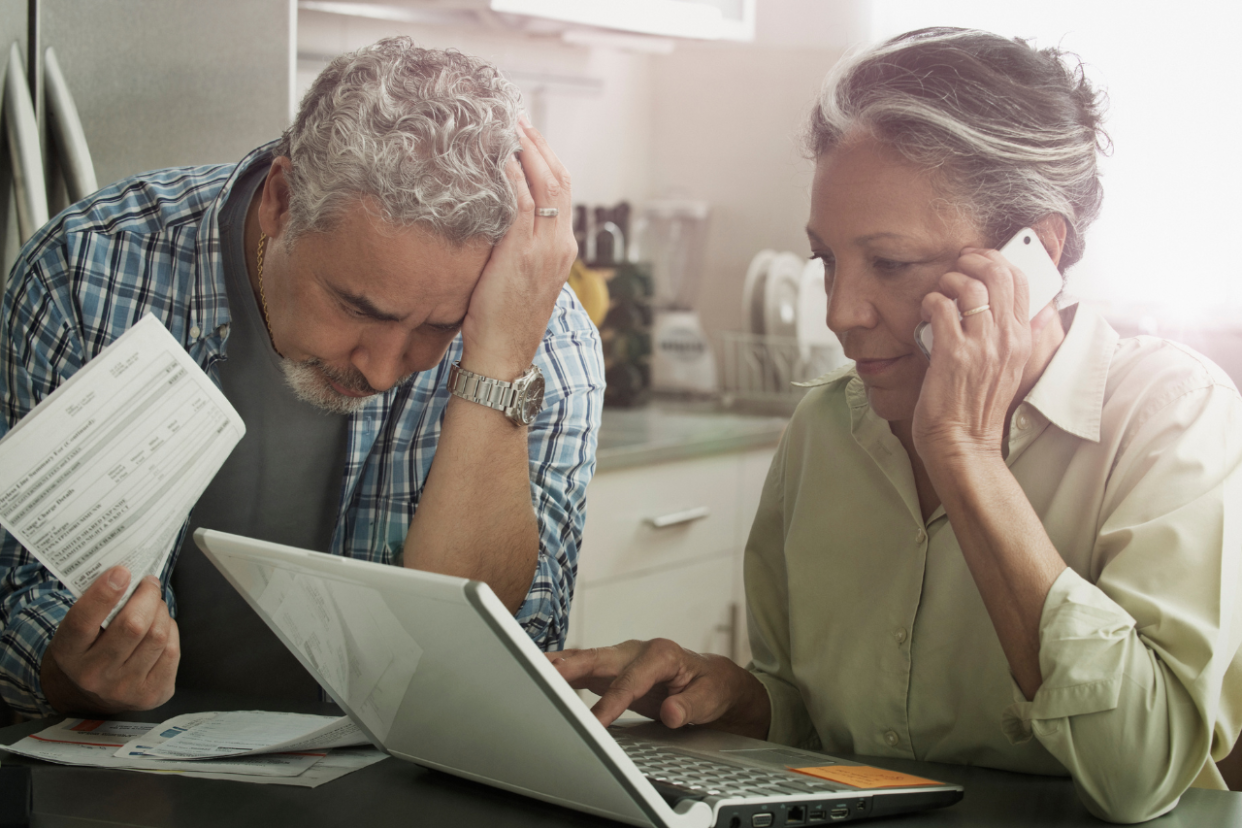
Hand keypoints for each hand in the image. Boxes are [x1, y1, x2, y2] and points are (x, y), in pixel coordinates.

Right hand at [41, 566, 178, 714]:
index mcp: (69, 653)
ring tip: (154, 605)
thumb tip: (129, 574)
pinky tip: (161, 627)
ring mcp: (124, 688)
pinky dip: (171, 631)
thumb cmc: (88, 650)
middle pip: (133, 626)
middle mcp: (94, 675)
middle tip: (149, 583)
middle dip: (147, 596)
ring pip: (157, 635)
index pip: (83, 621)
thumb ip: (97, 606)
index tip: (122, 571)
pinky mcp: (152, 695)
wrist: (89, 696)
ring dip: (161, 612)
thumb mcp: (78, 630)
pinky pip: (172, 651)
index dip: (104, 593)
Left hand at [459, 117, 576, 380]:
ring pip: (544, 184)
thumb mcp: (518, 281)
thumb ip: (516, 250)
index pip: (562, 192)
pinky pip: (521, 202)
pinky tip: (497, 156)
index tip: (526, 136)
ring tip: (506, 125)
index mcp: (562, 250)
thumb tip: (494, 223)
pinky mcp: (523, 253)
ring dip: (525, 150)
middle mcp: (560, 245)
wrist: (503, 356)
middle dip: (538, 144)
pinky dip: (511, 175)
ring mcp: (545, 248)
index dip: (546, 159)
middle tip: (516, 117)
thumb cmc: (503, 324)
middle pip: (559, 179)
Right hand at [547, 639, 770, 738]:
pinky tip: (539, 673)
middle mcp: (637, 650)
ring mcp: (621, 657)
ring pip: (585, 659)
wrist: (711, 681)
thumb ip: (691, 706)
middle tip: (544, 674)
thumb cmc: (710, 687)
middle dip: (570, 666)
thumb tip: (673, 712)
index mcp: (662, 654)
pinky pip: (582, 668)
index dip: (612, 701)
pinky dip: (560, 670)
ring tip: (527, 668)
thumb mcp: (709, 699)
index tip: (596, 722)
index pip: (630, 680)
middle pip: (598, 658)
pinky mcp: (611, 668)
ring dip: (557, 665)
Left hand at [912, 246, 1056, 464]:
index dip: (998, 260)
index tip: (978, 259)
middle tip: (957, 265)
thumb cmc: (978, 409)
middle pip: (999, 274)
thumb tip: (1042, 314)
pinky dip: (930, 302)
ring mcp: (981, 346)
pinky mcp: (953, 354)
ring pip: (970, 287)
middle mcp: (1006, 339)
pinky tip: (925, 311)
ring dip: (949, 280)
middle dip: (973, 260)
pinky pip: (941, 308)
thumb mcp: (1012, 370)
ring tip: (940, 291)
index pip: (1021, 282)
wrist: (964, 444)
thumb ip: (1022, 339)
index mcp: (1022, 340)